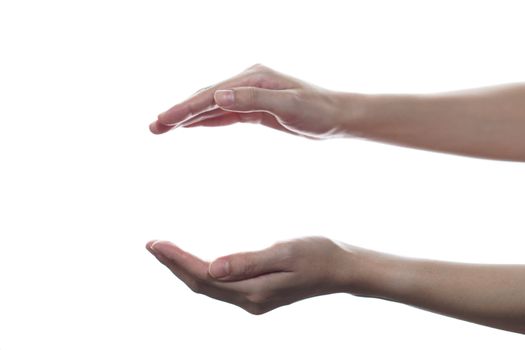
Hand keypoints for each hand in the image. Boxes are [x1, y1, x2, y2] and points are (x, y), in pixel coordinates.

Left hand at [146, 236, 360, 313]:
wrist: (342, 269)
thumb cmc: (318, 255)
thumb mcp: (285, 253)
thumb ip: (248, 262)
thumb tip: (211, 267)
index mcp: (254, 292)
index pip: (205, 277)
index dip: (178, 261)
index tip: (156, 244)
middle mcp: (250, 301)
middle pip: (202, 285)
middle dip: (174, 266)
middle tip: (152, 245)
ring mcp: (254, 300)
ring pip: (209, 288)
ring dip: (185, 270)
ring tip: (165, 252)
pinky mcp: (258, 294)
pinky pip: (221, 287)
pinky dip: (202, 273)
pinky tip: (195, 263)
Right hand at [149, 64, 349, 138]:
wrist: (337, 116)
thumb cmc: (317, 111)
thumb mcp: (288, 106)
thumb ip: (253, 100)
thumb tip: (217, 95)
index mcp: (252, 79)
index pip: (210, 95)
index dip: (185, 109)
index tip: (163, 120)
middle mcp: (247, 83)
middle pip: (205, 98)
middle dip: (179, 113)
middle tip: (154, 126)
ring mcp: (250, 94)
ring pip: (212, 106)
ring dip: (189, 117)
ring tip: (164, 127)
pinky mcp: (255, 108)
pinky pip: (225, 114)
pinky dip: (206, 120)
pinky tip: (193, 126)